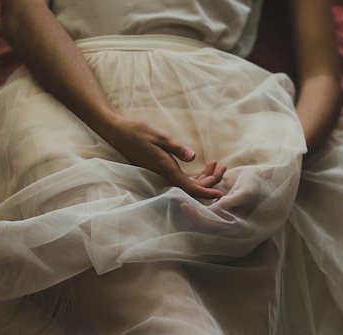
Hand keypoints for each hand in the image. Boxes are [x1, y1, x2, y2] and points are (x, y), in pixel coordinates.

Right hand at [102, 116, 226, 199]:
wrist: (119, 133)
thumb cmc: (138, 132)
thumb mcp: (160, 136)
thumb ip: (177, 148)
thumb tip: (192, 156)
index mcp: (166, 169)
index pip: (189, 188)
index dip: (206, 193)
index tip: (220, 194)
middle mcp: (165, 175)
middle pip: (192, 187)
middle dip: (210, 181)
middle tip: (223, 167)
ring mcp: (163, 174)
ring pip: (187, 183)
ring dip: (204, 177)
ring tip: (217, 164)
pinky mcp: (162, 170)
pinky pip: (182, 178)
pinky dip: (195, 174)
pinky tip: (204, 165)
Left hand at [180, 171, 260, 231]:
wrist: (262, 176)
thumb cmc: (257, 186)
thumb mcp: (244, 193)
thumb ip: (229, 203)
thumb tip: (212, 212)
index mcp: (227, 221)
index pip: (206, 224)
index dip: (194, 216)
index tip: (184, 205)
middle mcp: (219, 215)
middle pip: (198, 214)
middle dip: (187, 203)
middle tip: (176, 192)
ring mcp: (216, 204)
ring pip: (197, 200)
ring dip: (192, 189)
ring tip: (185, 179)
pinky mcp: (214, 193)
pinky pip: (202, 189)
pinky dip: (199, 180)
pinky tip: (194, 174)